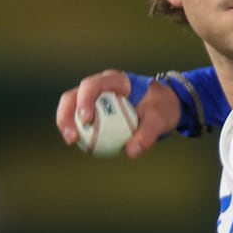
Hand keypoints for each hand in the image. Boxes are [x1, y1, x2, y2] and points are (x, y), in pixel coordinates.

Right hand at [55, 69, 181, 157]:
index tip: (86, 120)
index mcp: (115, 80)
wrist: (166, 105)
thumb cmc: (162, 107)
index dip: (84, 101)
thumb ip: (147, 134)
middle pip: (73, 96)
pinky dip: (79, 130)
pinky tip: (82, 146)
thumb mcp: (160, 119)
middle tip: (72, 137)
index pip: (92, 85)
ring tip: (72, 142)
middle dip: (66, 115)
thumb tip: (131, 153)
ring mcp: (96, 97)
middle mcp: (101, 85)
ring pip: (72, 107)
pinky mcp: (96, 109)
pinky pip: (82, 119)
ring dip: (67, 123)